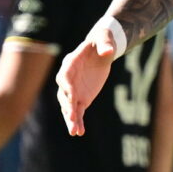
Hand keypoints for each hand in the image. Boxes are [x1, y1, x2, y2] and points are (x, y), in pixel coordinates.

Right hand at [57, 18, 124, 134]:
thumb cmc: (101, 41)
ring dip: (71, 119)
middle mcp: (68, 80)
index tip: (71, 96)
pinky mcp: (81, 99)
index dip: (67, 87)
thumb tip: (108, 52)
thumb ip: (105, 45)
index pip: (64, 77)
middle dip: (67, 106)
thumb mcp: (104, 39)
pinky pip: (79, 112)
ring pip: (69, 107)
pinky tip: (80, 133)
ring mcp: (74, 91)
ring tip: (74, 132)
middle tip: (71, 117)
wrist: (101, 50)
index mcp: (70, 64)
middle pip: (64, 95)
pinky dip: (79, 122)